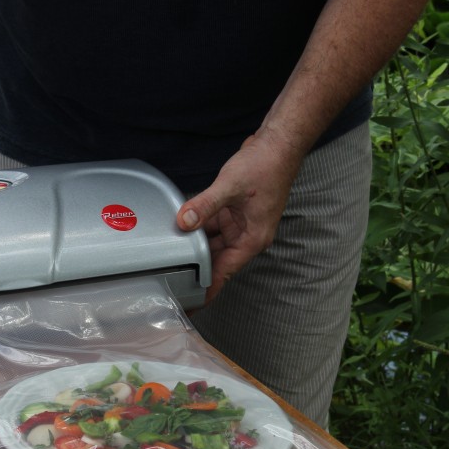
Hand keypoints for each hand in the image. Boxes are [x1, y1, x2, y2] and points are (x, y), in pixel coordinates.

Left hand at [176, 131, 304, 301]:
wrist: (278, 144)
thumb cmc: (266, 166)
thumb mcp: (230, 187)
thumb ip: (205, 206)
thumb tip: (183, 222)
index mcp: (252, 239)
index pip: (225, 272)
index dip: (207, 288)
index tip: (193, 304)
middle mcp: (247, 236)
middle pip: (216, 260)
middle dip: (195, 268)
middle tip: (171, 280)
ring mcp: (240, 224)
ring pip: (212, 243)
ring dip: (194, 245)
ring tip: (170, 256)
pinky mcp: (234, 212)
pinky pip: (212, 226)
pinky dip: (198, 226)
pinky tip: (180, 227)